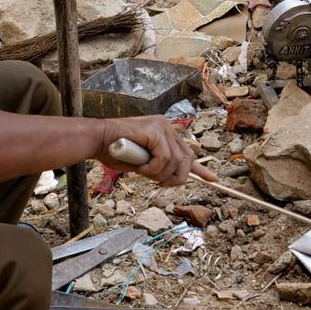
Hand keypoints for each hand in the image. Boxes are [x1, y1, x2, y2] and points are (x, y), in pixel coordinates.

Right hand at [96, 115, 216, 186]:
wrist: (97, 141)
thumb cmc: (115, 152)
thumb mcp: (143, 163)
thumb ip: (159, 167)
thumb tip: (173, 178)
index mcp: (164, 133)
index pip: (187, 152)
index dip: (200, 169)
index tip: (213, 179)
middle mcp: (166, 126)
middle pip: (186, 160)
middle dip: (175, 178)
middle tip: (159, 183)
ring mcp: (161, 126)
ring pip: (175, 162)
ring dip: (158, 175)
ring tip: (142, 171)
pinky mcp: (155, 130)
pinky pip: (164, 158)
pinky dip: (152, 169)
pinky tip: (140, 167)